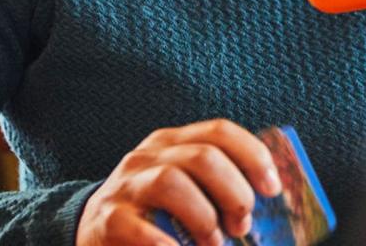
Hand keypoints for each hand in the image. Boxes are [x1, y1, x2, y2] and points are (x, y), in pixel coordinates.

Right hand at [75, 119, 281, 245]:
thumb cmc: (156, 212)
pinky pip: (137, 225)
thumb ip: (218, 185)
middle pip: (203, 157)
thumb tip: (271, 199)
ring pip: (172, 181)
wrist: (94, 231)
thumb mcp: (186, 187)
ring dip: (203, 216)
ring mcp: (126, 184)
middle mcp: (149, 154)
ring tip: (213, 243)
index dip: (252, 155)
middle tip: (243, 224)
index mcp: (174, 141)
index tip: (272, 188)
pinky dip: (163, 242)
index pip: (220, 131)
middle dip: (233, 191)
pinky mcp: (107, 219)